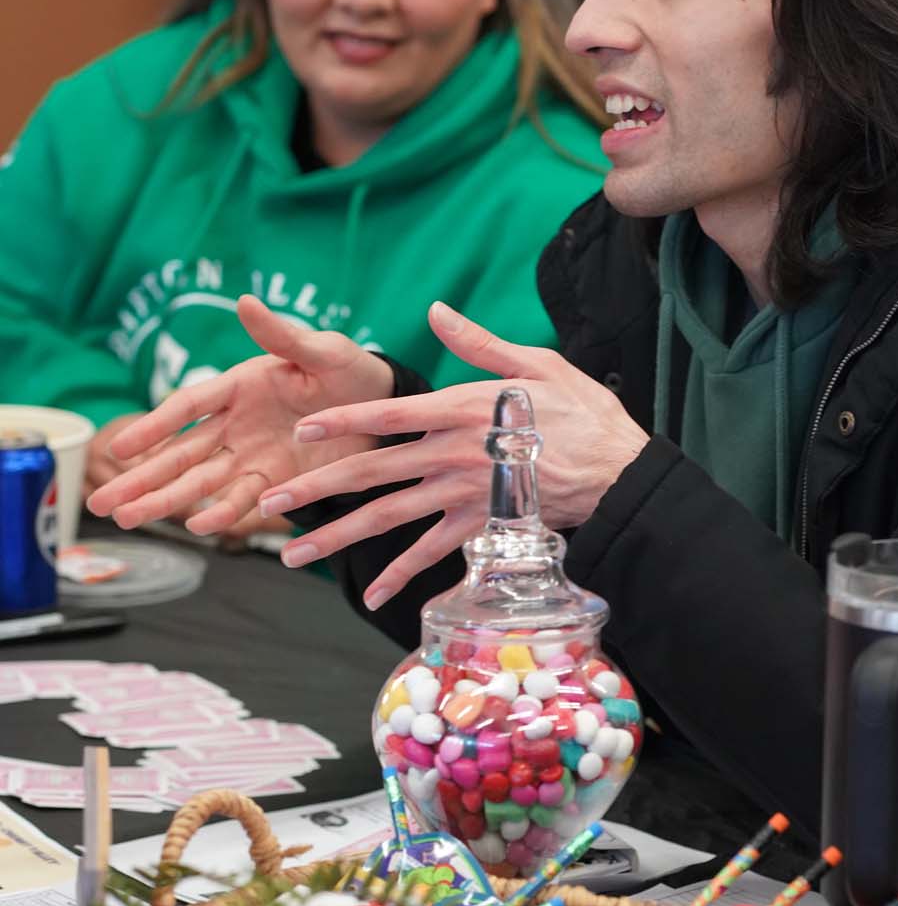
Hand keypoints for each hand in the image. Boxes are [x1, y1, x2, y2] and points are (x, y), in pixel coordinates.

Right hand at [85, 295, 393, 535]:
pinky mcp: (278, 483)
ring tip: (128, 519)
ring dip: (166, 501)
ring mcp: (254, 457)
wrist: (386, 409)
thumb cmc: (351, 371)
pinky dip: (223, 513)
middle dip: (141, 478)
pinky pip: (245, 500)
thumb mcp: (322, 349)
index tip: (120, 447)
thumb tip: (245, 302)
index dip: (154, 426)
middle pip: (180, 454)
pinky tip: (197, 526)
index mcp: (239, 387)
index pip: (187, 407)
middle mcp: (237, 426)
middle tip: (99, 503)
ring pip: (201, 482)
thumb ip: (282, 335)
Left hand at [260, 300, 649, 608]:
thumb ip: (478, 343)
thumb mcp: (534, 363)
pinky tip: (371, 595)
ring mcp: (463, 495)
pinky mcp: (480, 526)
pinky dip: (401, 576)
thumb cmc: (581, 411)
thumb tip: (436, 311)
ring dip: (338, 537)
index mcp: (460, 409)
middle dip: (315, 488)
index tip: (300, 431)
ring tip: (293, 555)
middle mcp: (452, 454)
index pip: (386, 413)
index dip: (341, 421)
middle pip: (371, 472)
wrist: (618, 470)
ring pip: (388, 518)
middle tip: (270, 503)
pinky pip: (432, 553)